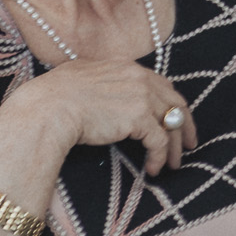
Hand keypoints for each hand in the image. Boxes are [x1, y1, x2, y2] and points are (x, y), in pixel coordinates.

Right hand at [11, 57, 194, 174]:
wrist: (47, 107)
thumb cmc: (53, 95)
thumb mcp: (81, 74)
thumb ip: (100, 78)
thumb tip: (100, 86)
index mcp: (127, 67)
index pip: (161, 85)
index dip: (171, 104)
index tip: (176, 119)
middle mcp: (139, 78)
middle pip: (174, 103)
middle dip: (184, 125)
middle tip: (188, 144)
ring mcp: (141, 96)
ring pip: (171, 123)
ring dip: (174, 147)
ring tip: (174, 164)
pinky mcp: (138, 118)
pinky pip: (158, 141)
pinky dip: (159, 156)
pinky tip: (153, 169)